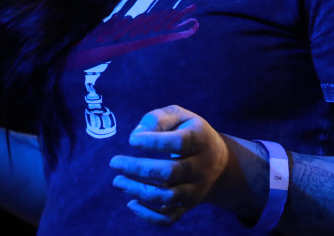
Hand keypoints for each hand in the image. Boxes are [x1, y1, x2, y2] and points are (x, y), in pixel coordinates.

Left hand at [110, 105, 230, 225]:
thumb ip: (157, 119)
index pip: (179, 142)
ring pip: (167, 196)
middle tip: (114, 162)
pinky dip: (149, 215)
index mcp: (199, 139)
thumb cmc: (189, 132)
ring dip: (139, 190)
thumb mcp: (179, 116)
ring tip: (117, 181)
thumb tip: (136, 136)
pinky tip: (131, 203)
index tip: (132, 140)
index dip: (154, 142)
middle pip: (170, 172)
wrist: (219, 162)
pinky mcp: (188, 205)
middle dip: (139, 169)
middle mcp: (200, 167)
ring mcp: (195, 189)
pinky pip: (170, 217)